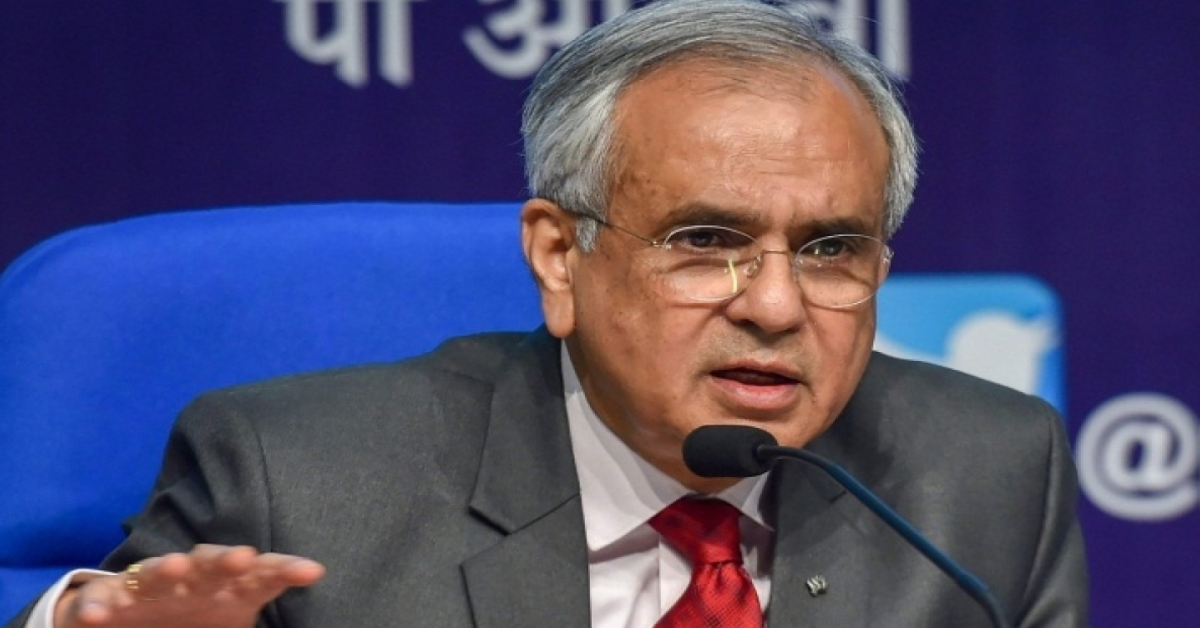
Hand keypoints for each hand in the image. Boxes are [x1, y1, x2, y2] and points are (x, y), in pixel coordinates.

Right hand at [54, 544, 325, 627]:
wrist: (126, 618)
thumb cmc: (193, 619)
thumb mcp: (232, 625)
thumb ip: (251, 620)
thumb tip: (297, 603)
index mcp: (228, 588)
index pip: (262, 574)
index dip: (285, 570)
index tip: (312, 572)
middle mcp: (192, 579)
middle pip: (213, 564)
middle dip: (228, 560)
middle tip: (245, 558)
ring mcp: (149, 587)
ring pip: (157, 572)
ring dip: (165, 569)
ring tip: (175, 567)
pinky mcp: (108, 599)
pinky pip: (101, 600)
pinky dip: (97, 606)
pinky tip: (100, 616)